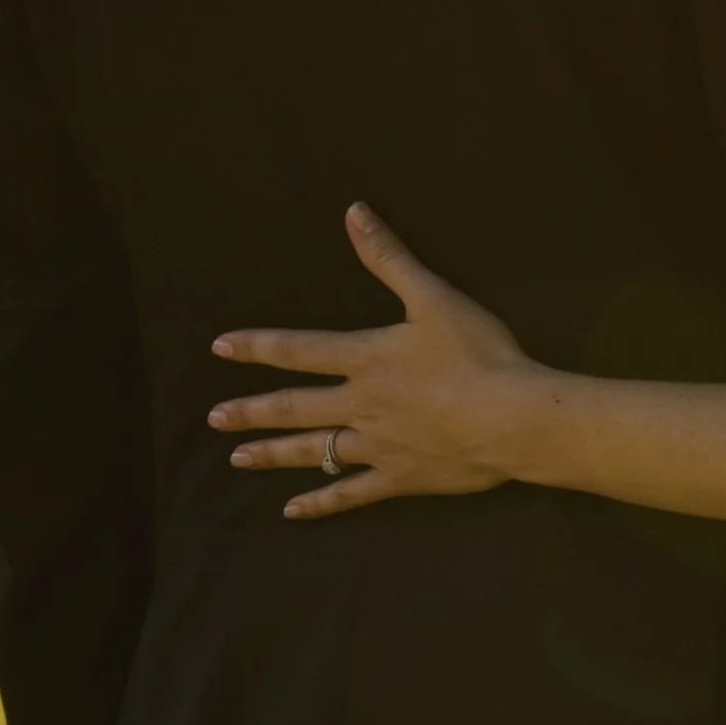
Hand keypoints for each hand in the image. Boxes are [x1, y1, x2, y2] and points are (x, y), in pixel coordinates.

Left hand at [210, 204, 534, 517]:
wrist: (511, 417)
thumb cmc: (478, 354)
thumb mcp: (434, 297)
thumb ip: (389, 258)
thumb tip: (353, 213)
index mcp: (366, 359)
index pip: (299, 350)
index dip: (258, 346)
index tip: (221, 347)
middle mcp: (360, 404)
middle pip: (295, 407)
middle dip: (252, 412)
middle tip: (214, 418)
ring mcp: (377, 445)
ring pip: (314, 452)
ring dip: (273, 454)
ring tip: (238, 458)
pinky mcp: (400, 477)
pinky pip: (351, 493)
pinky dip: (321, 502)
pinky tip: (293, 510)